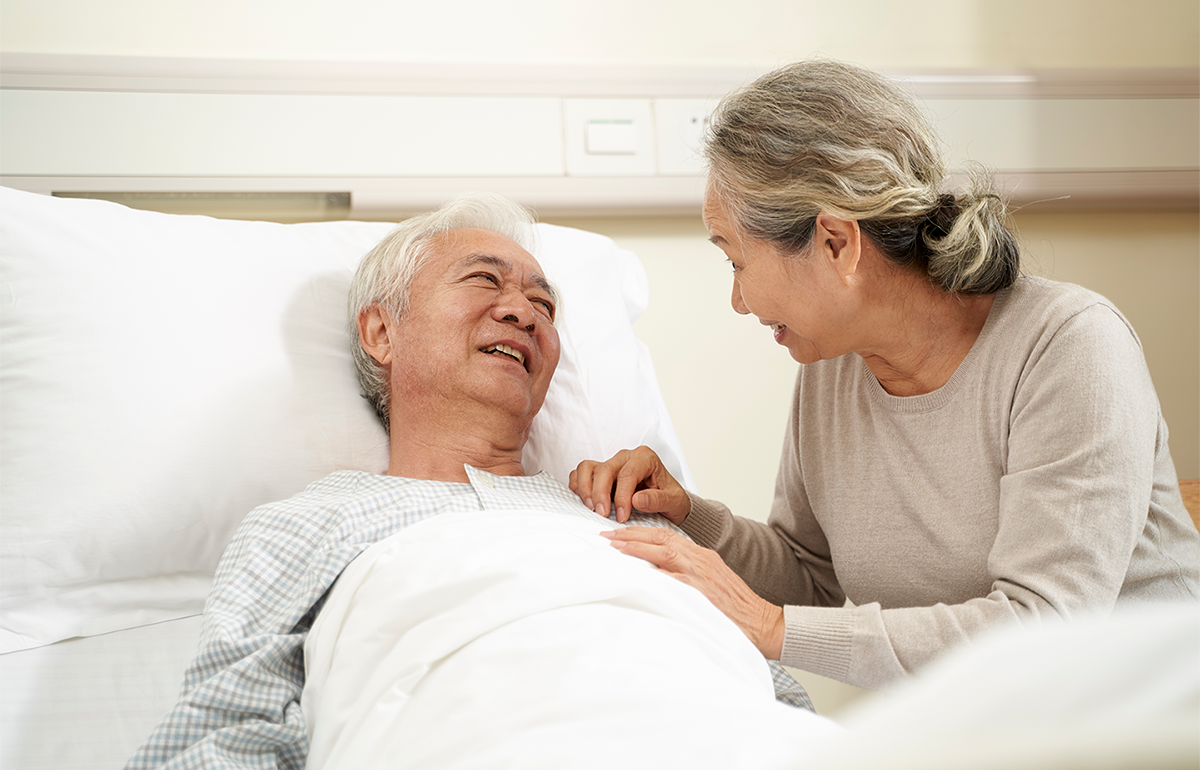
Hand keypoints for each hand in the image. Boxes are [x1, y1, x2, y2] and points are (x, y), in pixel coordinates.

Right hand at [569, 446, 689, 524]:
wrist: (668, 503)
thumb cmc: (671, 499)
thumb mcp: (674, 501)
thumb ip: (658, 500)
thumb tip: (636, 500)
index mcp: (645, 458)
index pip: (627, 474)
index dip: (622, 496)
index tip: (621, 516)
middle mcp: (626, 457)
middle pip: (605, 469)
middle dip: (600, 493)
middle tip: (602, 515)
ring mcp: (611, 463)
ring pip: (588, 468)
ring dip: (586, 488)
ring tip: (591, 508)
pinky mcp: (600, 473)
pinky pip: (581, 472)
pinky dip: (578, 485)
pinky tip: (584, 502)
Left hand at [601, 527, 784, 659]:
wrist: (763, 623)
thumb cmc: (736, 608)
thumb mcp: (710, 583)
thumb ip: (686, 574)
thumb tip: (656, 575)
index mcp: (702, 556)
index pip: (666, 536)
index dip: (641, 533)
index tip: (619, 535)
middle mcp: (700, 560)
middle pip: (661, 538)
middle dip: (631, 535)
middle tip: (606, 536)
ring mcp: (700, 575)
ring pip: (664, 552)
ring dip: (636, 547)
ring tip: (613, 547)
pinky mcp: (700, 592)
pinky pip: (671, 578)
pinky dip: (652, 573)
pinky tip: (634, 573)